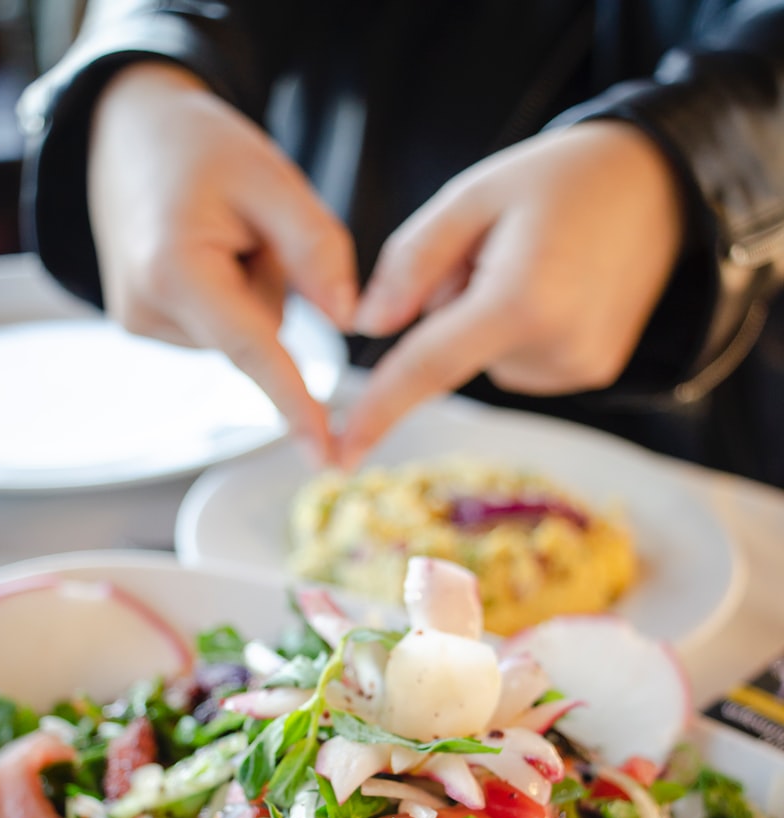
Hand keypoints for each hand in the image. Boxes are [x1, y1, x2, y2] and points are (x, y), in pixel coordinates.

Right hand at [88, 62, 357, 460]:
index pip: (253, 349)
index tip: (324, 455)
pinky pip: (223, 331)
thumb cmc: (199, 148)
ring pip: (244, 336)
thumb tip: (348, 321)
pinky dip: (230, 297)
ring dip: (251, 289)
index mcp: (175, 268)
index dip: (295, 404)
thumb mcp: (271, 176)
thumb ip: (317, 247)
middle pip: (260, 335)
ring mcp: (141, 326)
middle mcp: (148, 310)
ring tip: (215, 233)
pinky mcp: (147, 330)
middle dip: (273, 285)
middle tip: (241, 222)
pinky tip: (201, 253)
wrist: (125, 135)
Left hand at [338, 121, 684, 465]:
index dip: (378, 409)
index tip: (341, 453)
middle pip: (452, 351)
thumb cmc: (561, 179)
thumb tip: (367, 326)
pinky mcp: (591, 374)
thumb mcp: (473, 194)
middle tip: (499, 247)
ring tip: (536, 263)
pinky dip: (518, 330)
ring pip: (484, 359)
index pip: (427, 367)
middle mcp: (553, 349)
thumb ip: (412, 262)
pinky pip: (519, 362)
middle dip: (451, 305)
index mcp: (520, 300)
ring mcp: (578, 369)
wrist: (662, 186)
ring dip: (486, 318)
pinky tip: (556, 288)